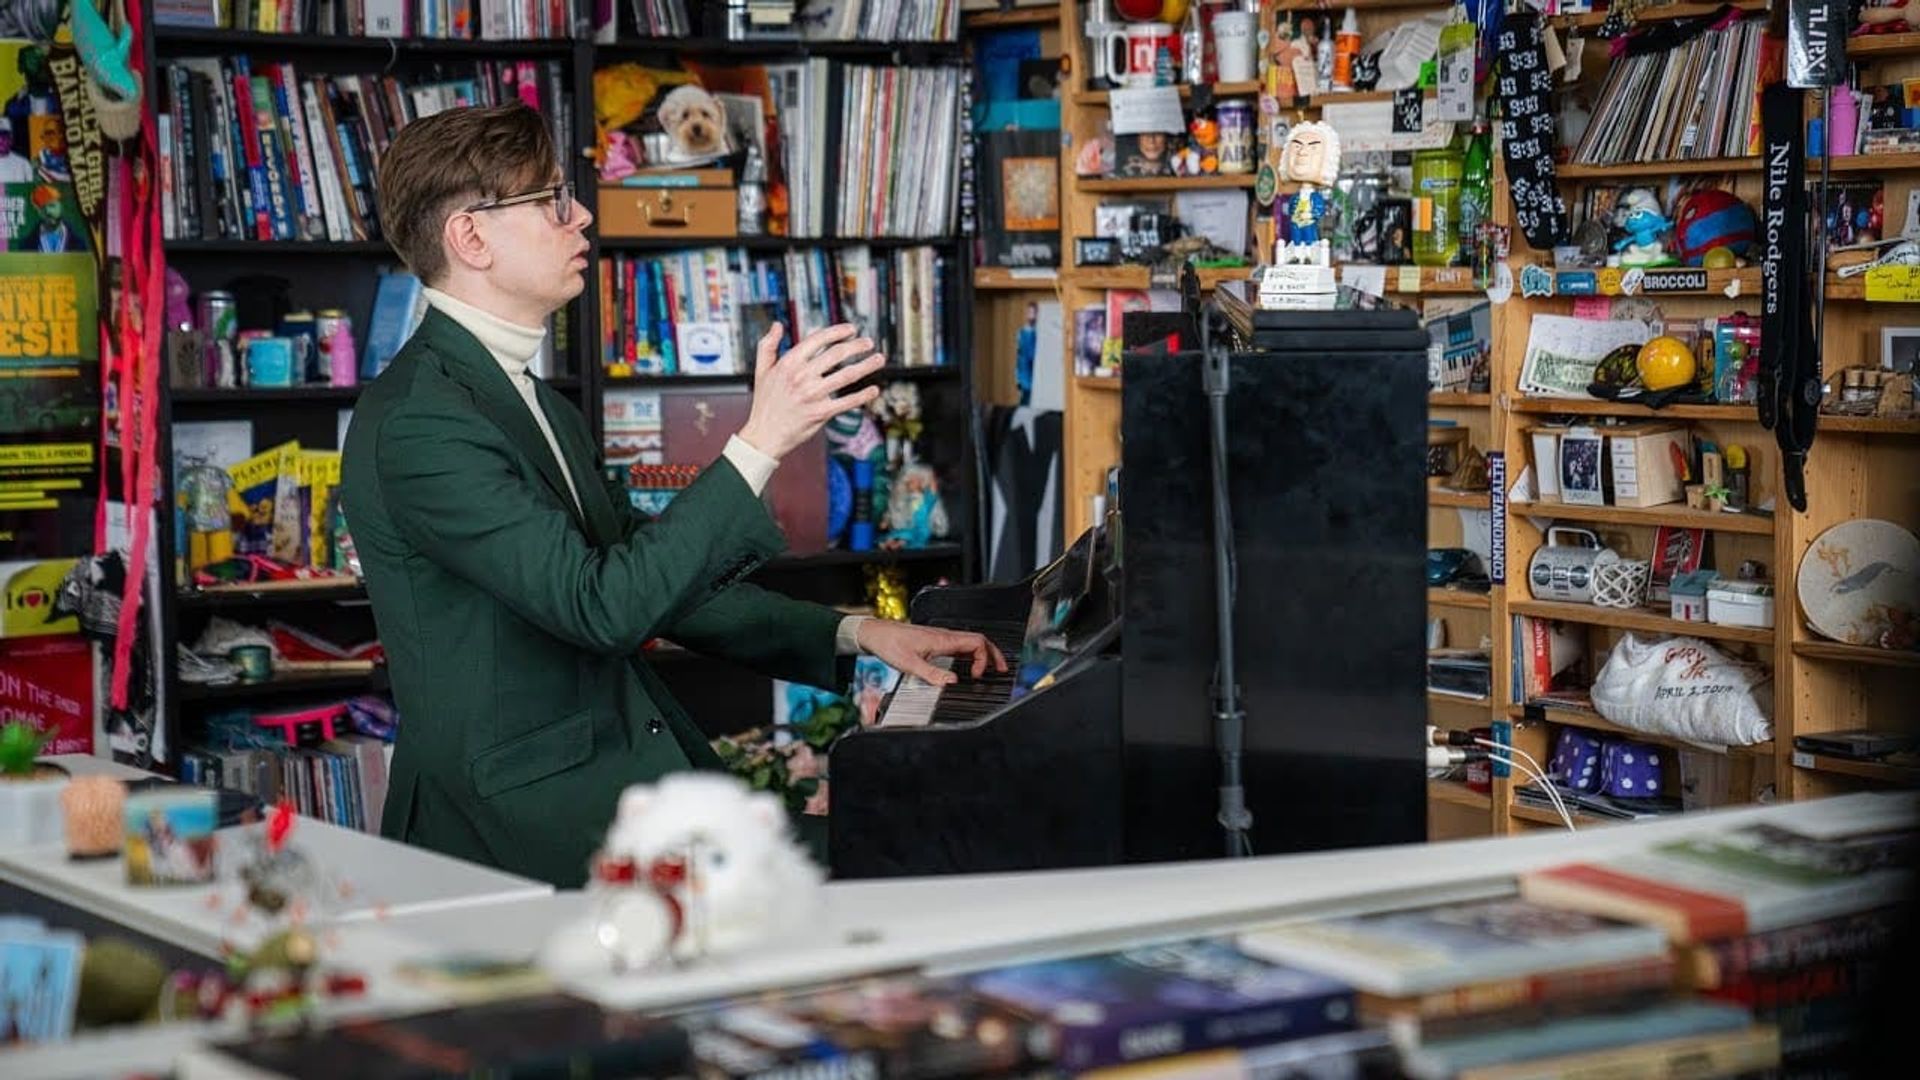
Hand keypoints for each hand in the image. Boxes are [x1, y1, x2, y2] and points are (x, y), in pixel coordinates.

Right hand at [737, 323, 884, 459]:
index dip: (838, 332)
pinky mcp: (821, 413)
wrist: (765, 435)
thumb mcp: (761, 371)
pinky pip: (847, 401)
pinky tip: (874, 390)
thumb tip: (777, 325)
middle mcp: (802, 376)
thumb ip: (767, 345)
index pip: (819, 340)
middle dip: (857, 346)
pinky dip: (863, 395)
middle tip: (869, 343)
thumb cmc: (765, 402)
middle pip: (837, 354)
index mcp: (789, 363)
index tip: (852, 329)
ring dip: (866, 365)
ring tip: (879, 359)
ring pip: (847, 375)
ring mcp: (813, 395)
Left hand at [856, 619, 1006, 686]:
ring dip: (983, 655)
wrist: (875, 634)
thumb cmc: (889, 644)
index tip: (977, 676)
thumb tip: (953, 682)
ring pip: (971, 642)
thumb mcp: (909, 664)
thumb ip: (932, 674)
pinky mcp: (935, 641)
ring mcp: (941, 638)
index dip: (984, 659)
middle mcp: (945, 636)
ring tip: (990, 669)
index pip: (978, 642)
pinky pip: (960, 646)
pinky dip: (971, 655)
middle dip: (994, 655)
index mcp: (943, 639)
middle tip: (1002, 670)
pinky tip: (968, 665)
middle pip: (979, 640)